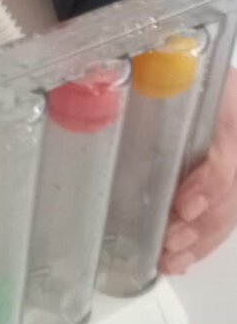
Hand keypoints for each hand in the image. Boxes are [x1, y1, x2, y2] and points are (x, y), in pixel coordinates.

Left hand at [159, 65, 236, 274]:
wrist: (201, 70)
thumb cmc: (181, 65)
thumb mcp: (177, 62)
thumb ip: (151, 74)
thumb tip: (98, 78)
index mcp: (230, 114)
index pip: (227, 159)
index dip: (207, 185)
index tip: (183, 204)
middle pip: (229, 195)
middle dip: (199, 225)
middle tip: (169, 242)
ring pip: (228, 213)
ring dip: (199, 241)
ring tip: (170, 259)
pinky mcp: (228, 183)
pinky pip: (224, 218)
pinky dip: (202, 243)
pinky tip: (181, 261)